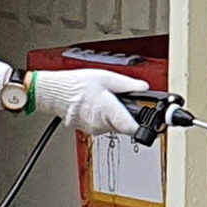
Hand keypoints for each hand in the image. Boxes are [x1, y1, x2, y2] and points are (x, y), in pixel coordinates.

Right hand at [27, 68, 146, 137]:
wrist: (53, 93)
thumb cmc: (74, 85)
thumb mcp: (105, 77)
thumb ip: (127, 84)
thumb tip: (144, 87)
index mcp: (108, 110)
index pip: (132, 128)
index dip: (145, 128)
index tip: (153, 127)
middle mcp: (101, 124)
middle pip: (125, 126)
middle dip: (128, 115)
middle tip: (123, 102)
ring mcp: (94, 128)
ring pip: (114, 126)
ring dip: (114, 116)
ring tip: (105, 101)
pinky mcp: (88, 129)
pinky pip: (102, 125)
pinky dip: (103, 117)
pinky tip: (96, 106)